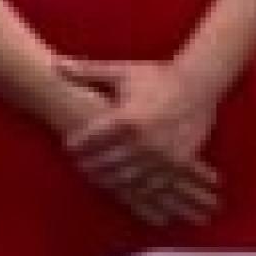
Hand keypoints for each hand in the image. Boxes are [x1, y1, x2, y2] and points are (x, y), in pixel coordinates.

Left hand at [58, 58, 221, 227]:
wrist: (199, 84)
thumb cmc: (156, 76)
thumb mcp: (121, 71)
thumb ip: (86, 71)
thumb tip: (55, 65)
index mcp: (127, 118)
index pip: (93, 138)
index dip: (77, 144)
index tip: (67, 147)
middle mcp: (144, 141)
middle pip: (108, 163)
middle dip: (92, 167)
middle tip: (80, 167)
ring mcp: (163, 156)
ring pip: (130, 179)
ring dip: (112, 182)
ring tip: (99, 180)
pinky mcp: (180, 163)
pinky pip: (156, 184)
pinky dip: (140, 189)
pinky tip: (130, 189)